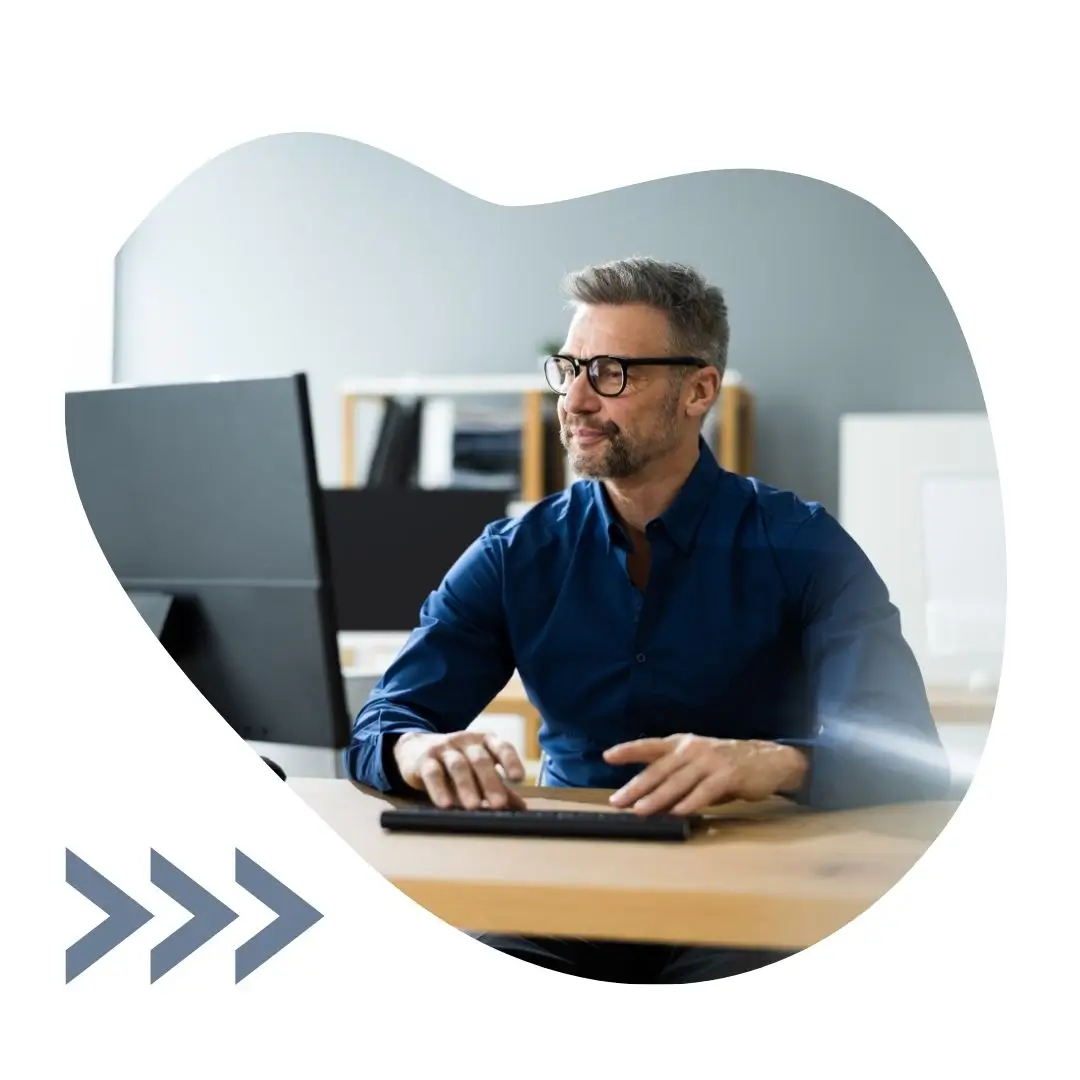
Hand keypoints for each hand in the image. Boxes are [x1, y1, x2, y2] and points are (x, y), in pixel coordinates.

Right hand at [393, 731, 526, 810]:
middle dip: (490, 782)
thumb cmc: (456, 761)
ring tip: (473, 807)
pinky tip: (445, 805)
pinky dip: (439, 789)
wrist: (415, 747)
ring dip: (466, 786)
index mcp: (485, 741)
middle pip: (480, 759)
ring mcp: (445, 748)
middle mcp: (466, 741)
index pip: (502, 747)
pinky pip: (432, 773)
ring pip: (458, 766)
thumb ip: (498, 785)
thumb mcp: (478, 769)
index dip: (511, 761)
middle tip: (499, 804)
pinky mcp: (424, 759)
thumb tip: (521, 807)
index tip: (518, 778)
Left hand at [604, 735, 807, 815]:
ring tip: (640, 810)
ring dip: (657, 798)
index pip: (650, 746)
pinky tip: (678, 813)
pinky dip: (690, 803)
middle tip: (618, 800)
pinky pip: (704, 791)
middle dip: (636, 786)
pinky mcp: (727, 775)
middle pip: (659, 769)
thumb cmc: (726, 764)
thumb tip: (649, 799)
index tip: (607, 755)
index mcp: (682, 744)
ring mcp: (710, 761)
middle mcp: (693, 749)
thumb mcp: (697, 764)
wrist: (767, 760)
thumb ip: (675, 778)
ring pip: (677, 781)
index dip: (628, 750)